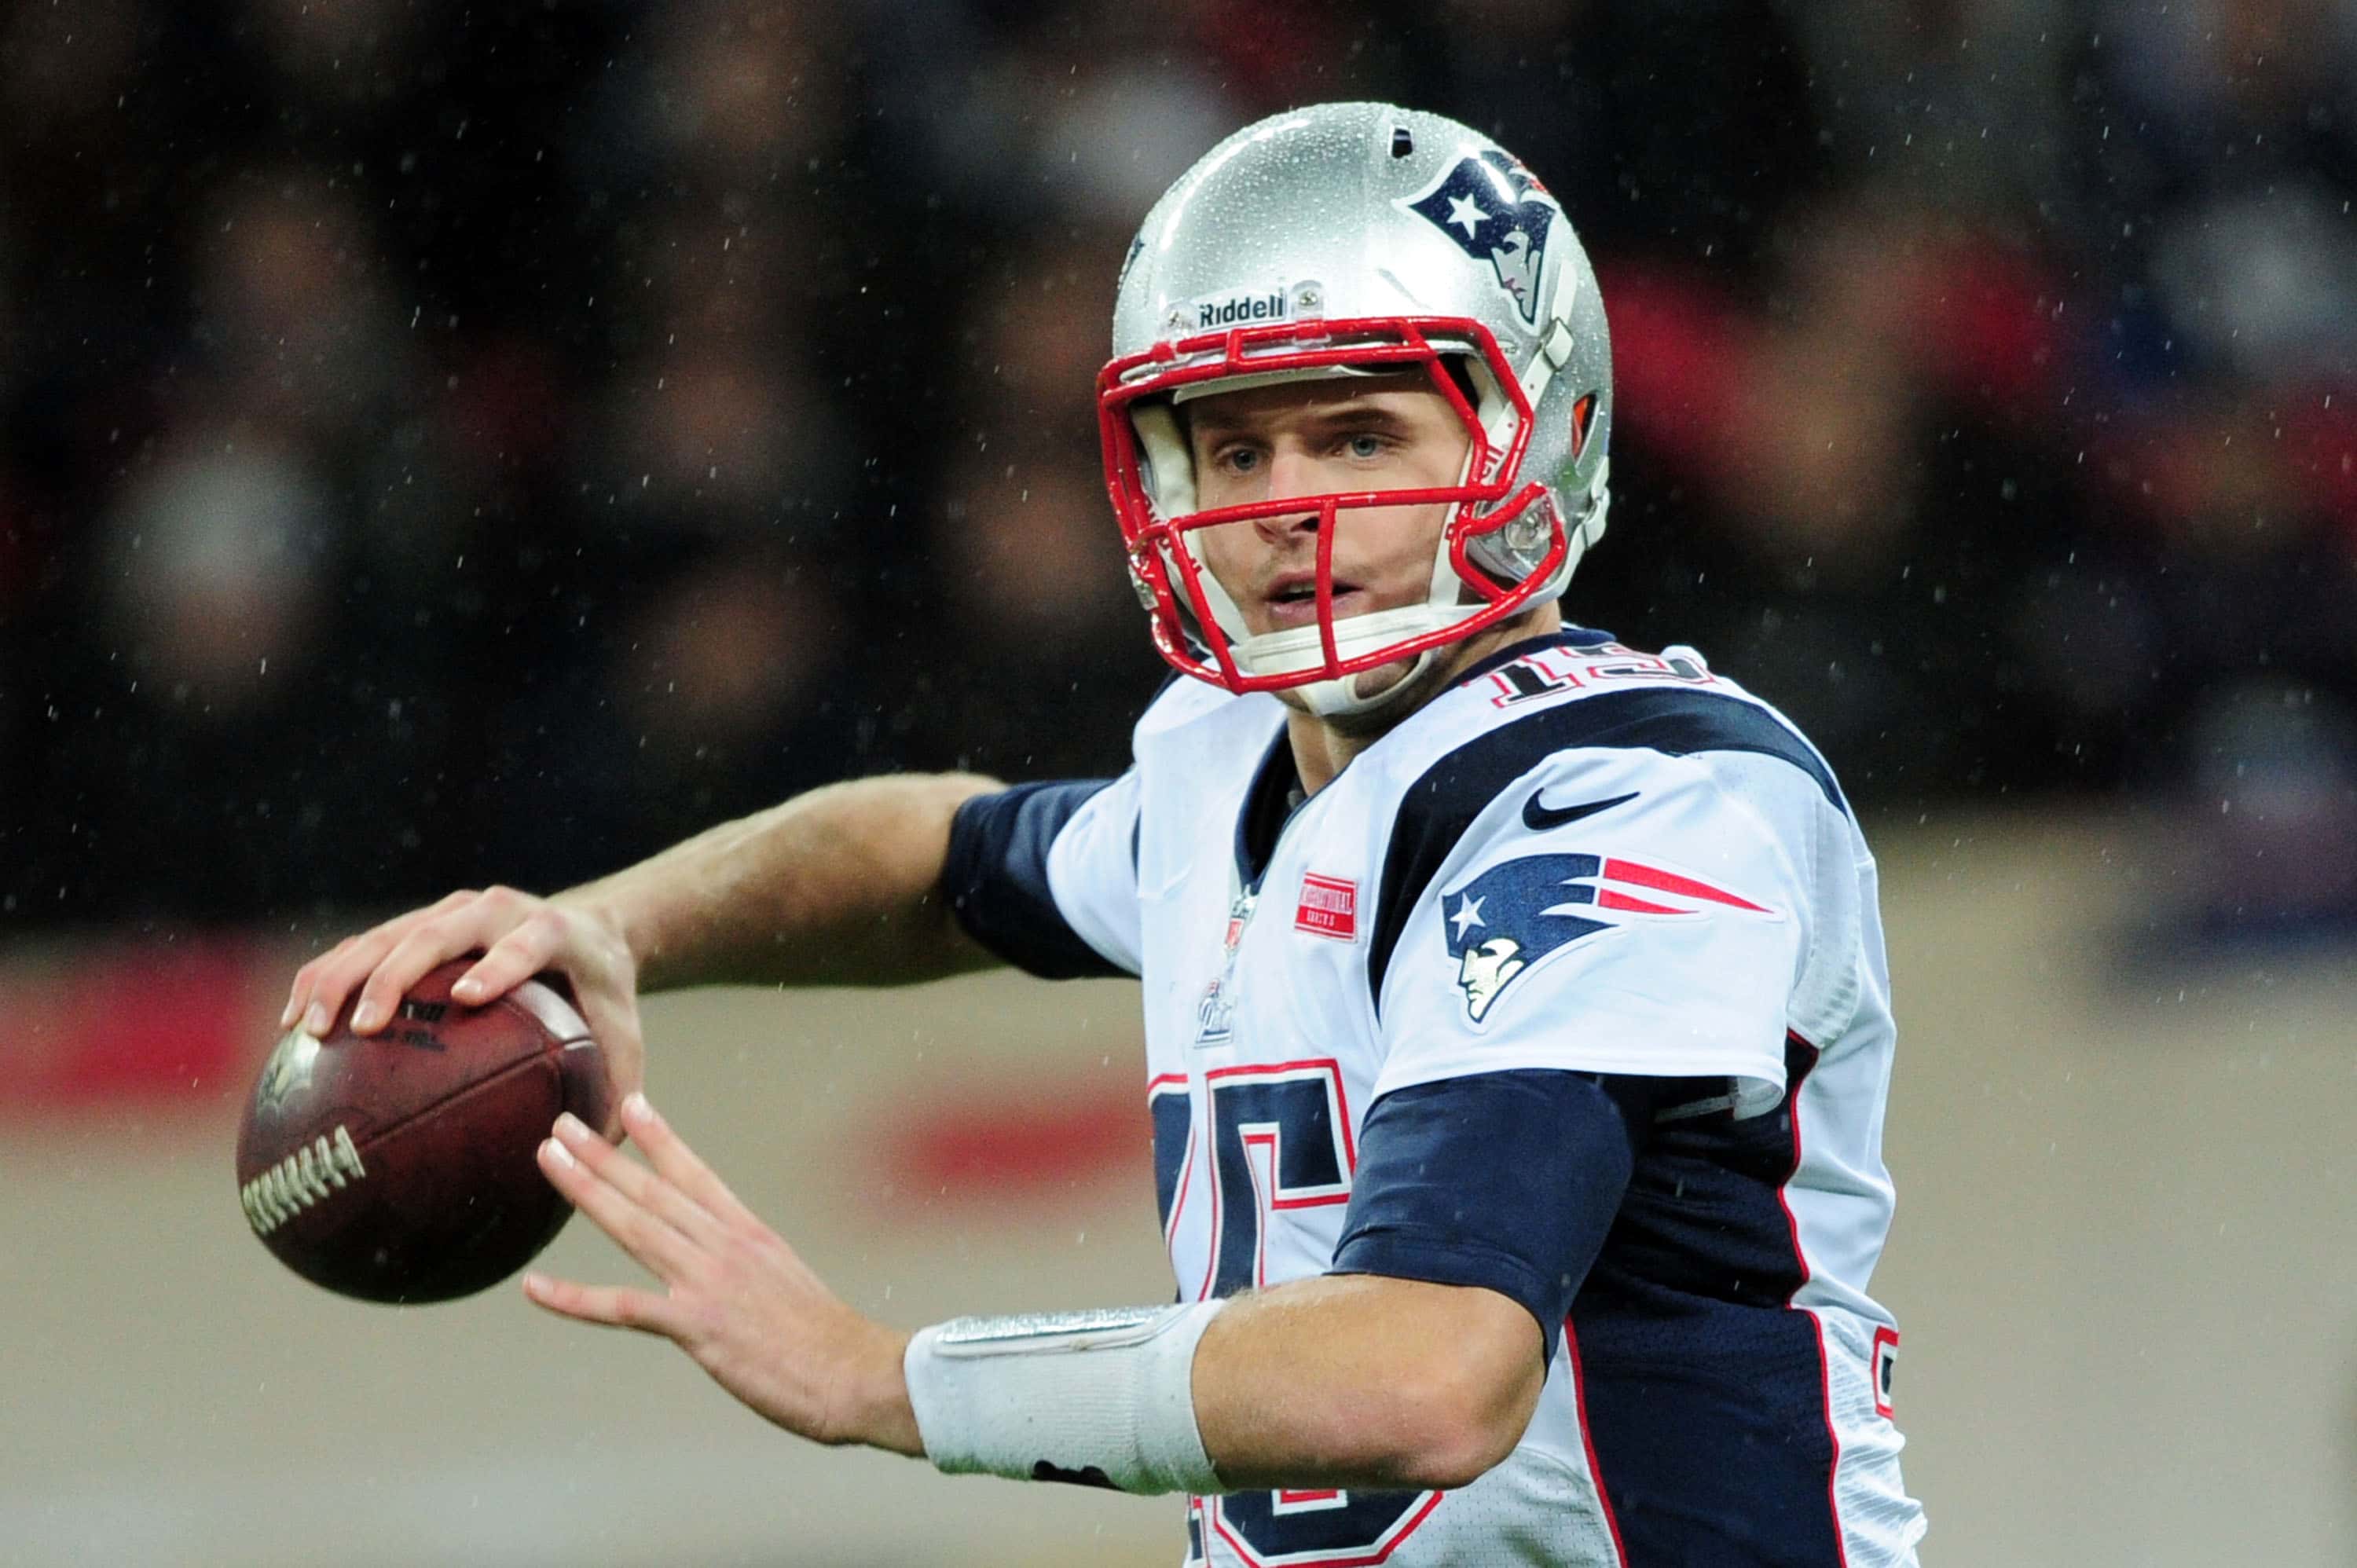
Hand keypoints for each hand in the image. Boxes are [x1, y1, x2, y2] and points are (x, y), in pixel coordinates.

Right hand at [280, 886, 644, 1135]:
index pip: (528, 941)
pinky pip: (361, 946)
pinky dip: (325, 977)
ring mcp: (451, 912)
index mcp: (553, 931)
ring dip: (341, 976)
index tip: (470, 996)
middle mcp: (495, 910)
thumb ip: (619, 1090)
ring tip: (307, 1031)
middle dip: (397, 973)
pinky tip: (293, 1027)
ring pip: (385, 934)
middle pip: (439, 930)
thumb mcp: (624, 1036)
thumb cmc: (603, 997)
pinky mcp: (417, 923)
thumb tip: (593, 1155)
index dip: (502, 963)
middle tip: (363, 1026)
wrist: (586, 929)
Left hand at [526, 1093, 921, 1456]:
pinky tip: (535, 1288)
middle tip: (563, 1125)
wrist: (856, 1374)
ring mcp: (709, 1284)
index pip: (697, 1175)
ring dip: (587, 1190)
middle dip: (605, 1154)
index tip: (632, 1103)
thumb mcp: (790, 1286)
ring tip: (549, 1160)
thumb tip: (733, 1275)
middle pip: (654, 1190)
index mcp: (751, 1236)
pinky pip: (623, 1307)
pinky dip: (574, 1298)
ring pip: (635, 1226)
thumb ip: (752, 1271)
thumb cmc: (830, 1343)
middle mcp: (726, 1248)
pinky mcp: (698, 1326)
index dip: (661, 1138)